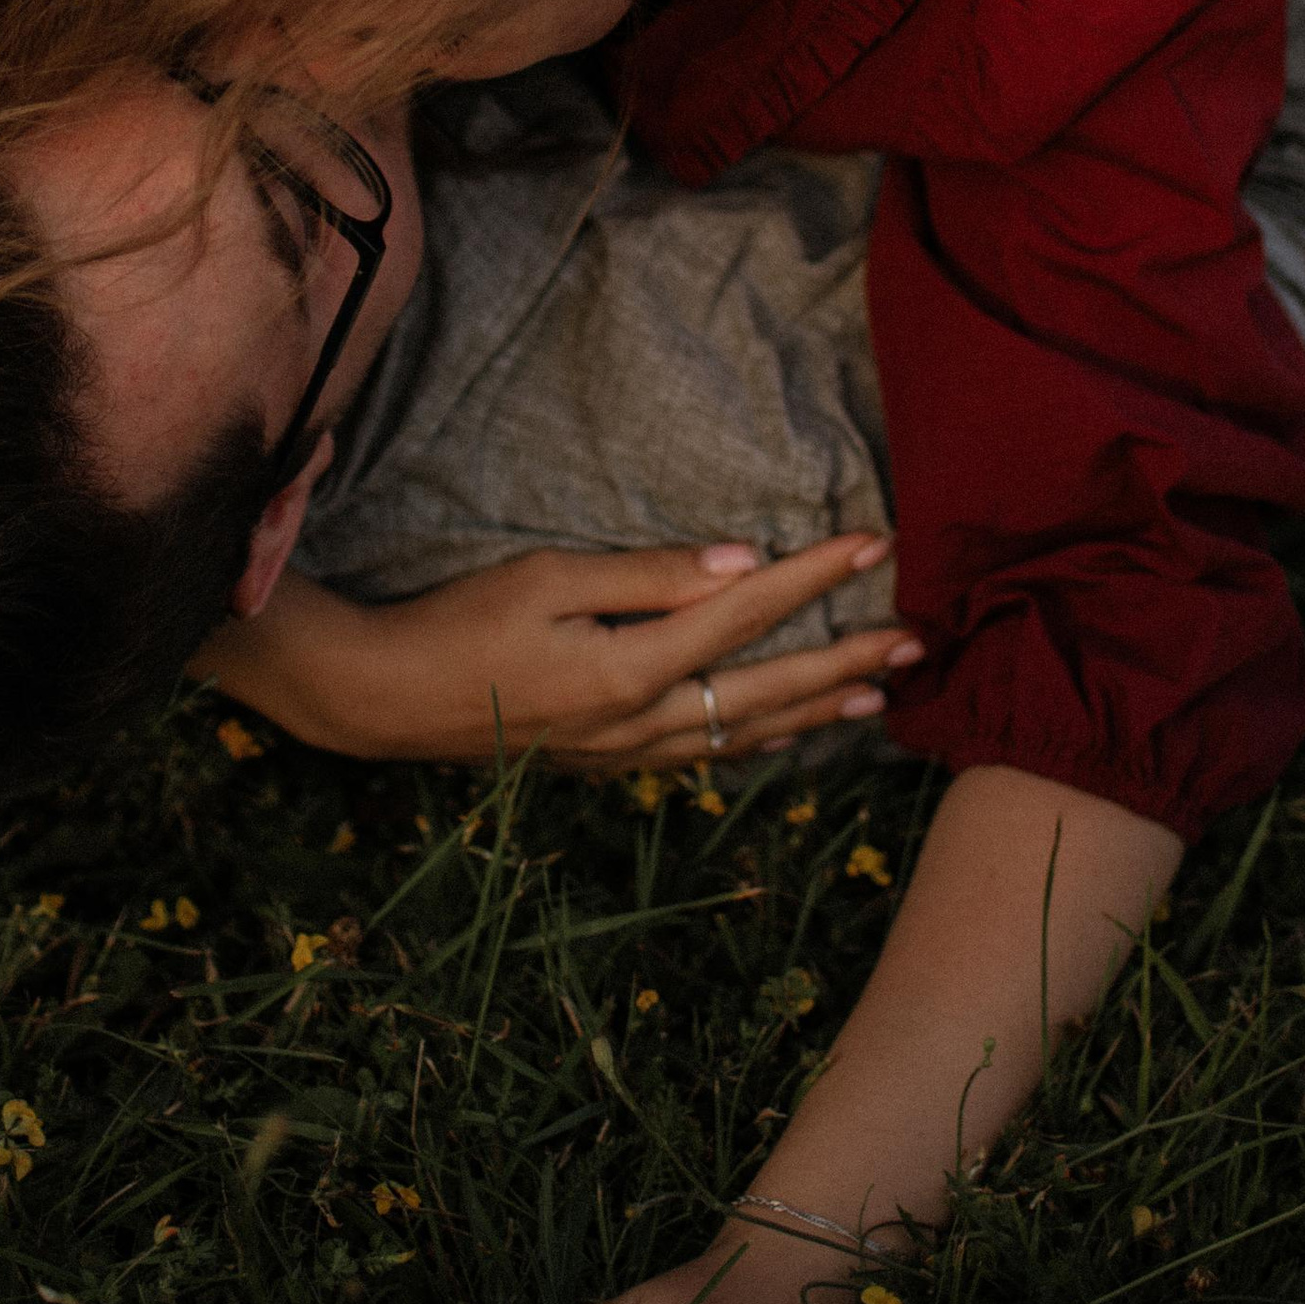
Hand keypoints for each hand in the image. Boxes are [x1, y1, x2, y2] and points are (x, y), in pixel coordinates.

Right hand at [202, 533, 916, 767]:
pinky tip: (782, 730)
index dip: (815, 577)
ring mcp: (627, 751)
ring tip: (878, 697)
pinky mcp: (608, 759)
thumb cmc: (460, 623)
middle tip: (917, 640)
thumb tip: (744, 562)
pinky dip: (760, 739)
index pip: (746, 613)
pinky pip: (708, 752)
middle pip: (768, 689)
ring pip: (746, 733)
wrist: (388, 700)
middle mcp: (642, 723)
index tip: (874, 544)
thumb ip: (650, 574)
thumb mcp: (548, 578)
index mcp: (630, 670)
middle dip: (847, 663)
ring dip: (816, 711)